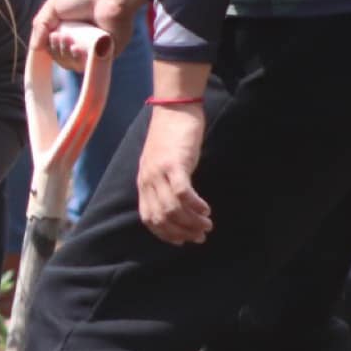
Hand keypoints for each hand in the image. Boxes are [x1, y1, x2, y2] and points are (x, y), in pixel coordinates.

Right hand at [32, 0, 147, 68]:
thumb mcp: (53, 6)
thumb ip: (40, 26)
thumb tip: (34, 48)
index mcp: (68, 30)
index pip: (52, 48)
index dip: (48, 46)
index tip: (50, 37)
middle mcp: (79, 41)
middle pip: (60, 58)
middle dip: (56, 50)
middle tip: (60, 36)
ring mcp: (91, 50)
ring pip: (71, 64)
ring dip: (65, 54)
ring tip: (69, 38)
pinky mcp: (104, 55)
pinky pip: (86, 67)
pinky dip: (78, 59)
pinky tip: (77, 48)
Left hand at [137, 104, 210, 243]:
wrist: (174, 109)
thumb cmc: (171, 137)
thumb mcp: (161, 164)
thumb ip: (164, 184)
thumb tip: (178, 207)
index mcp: (143, 182)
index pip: (149, 218)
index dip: (166, 234)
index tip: (183, 240)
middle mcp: (147, 180)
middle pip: (161, 218)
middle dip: (181, 232)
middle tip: (200, 236)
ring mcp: (159, 172)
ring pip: (172, 209)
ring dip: (191, 222)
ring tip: (207, 225)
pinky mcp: (174, 164)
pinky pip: (183, 193)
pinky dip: (195, 205)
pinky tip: (206, 210)